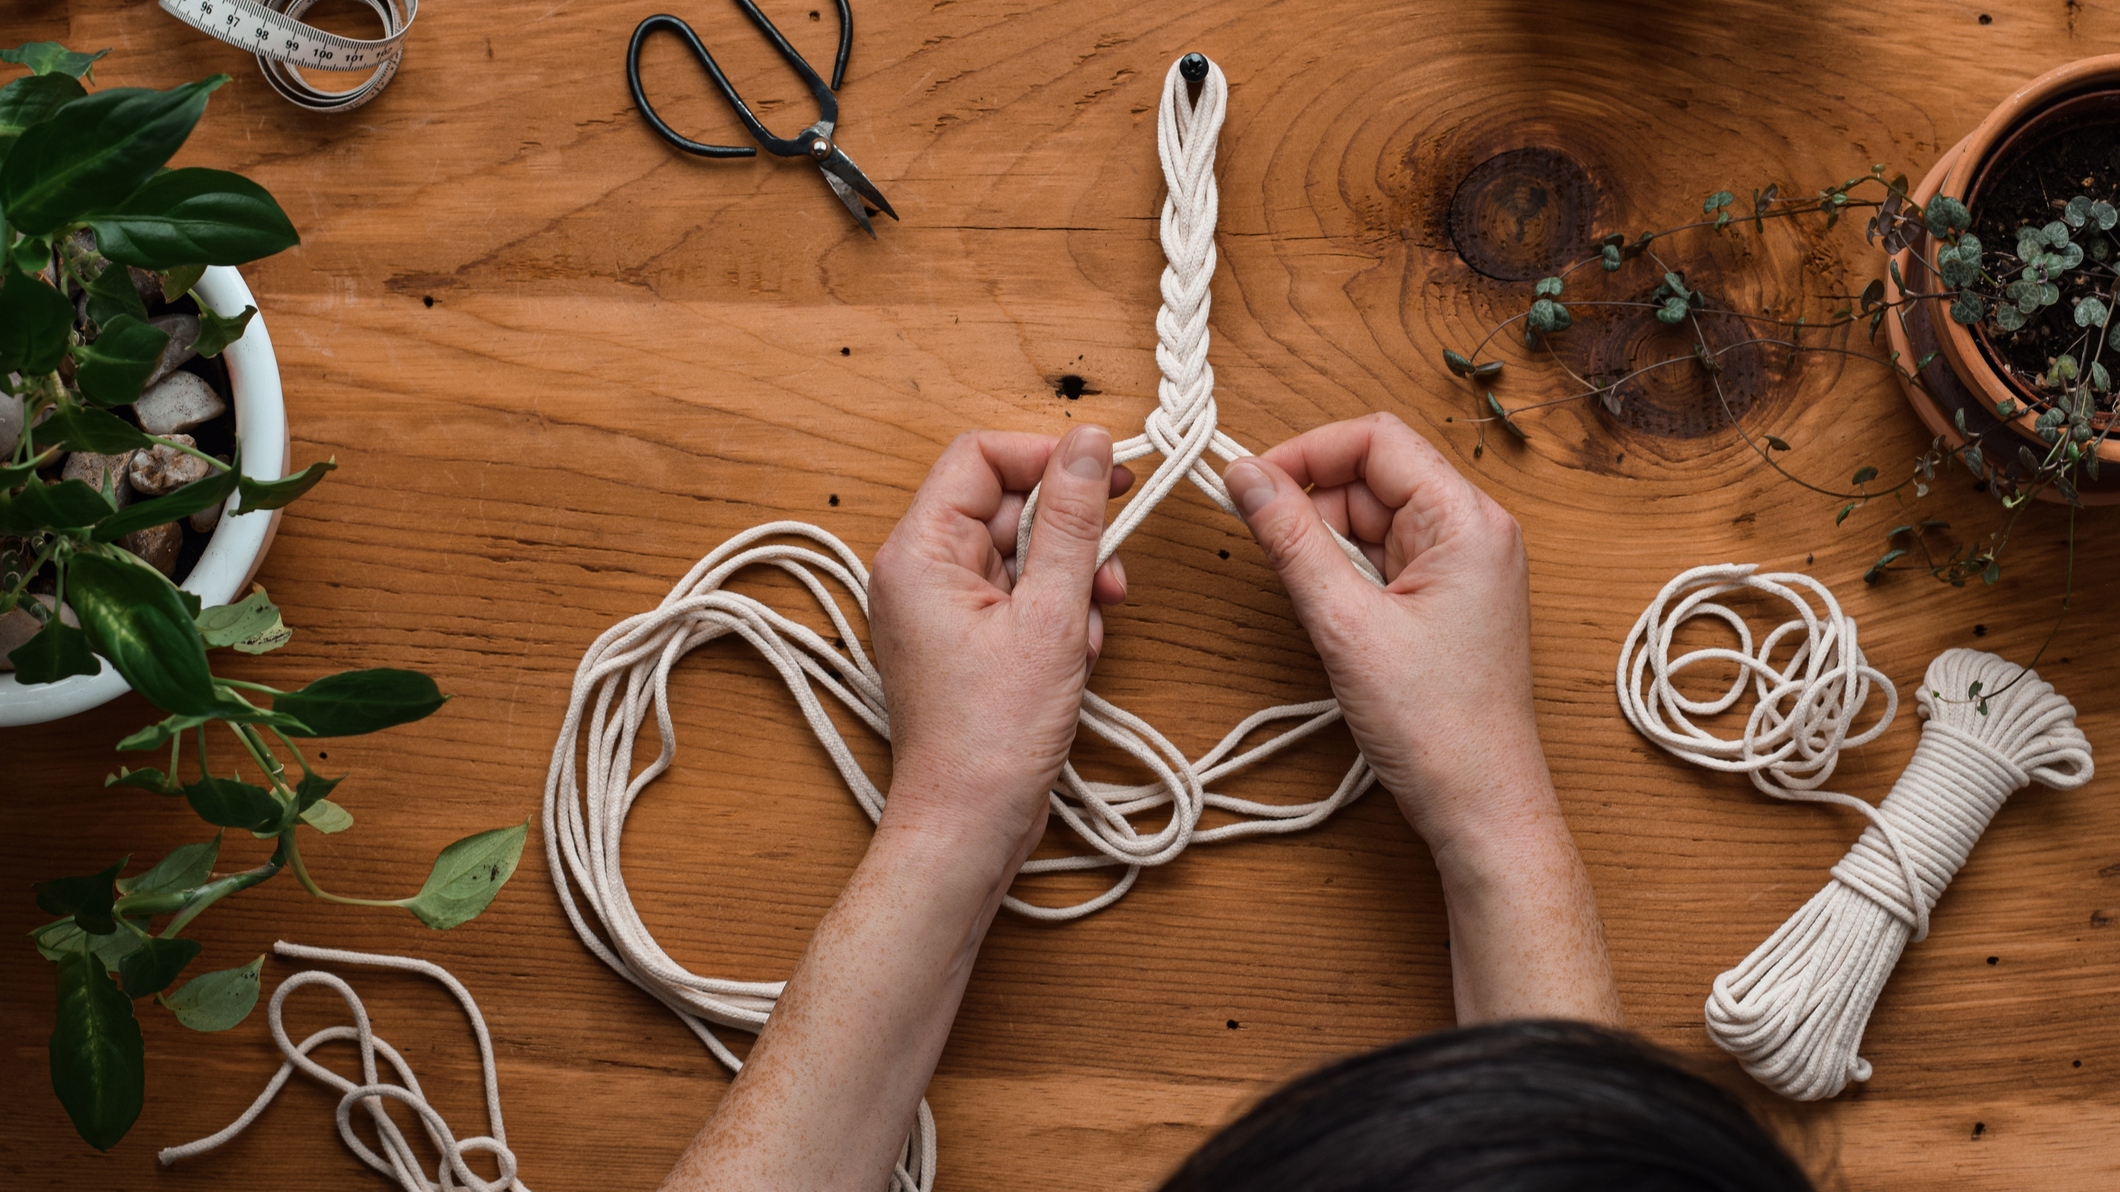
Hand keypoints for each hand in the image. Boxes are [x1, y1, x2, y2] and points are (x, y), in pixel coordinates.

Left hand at [868, 425, 1130, 871]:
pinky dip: (1057, 617)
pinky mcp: (964, 640)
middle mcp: (918, 572)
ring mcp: (940, 608)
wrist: (969, 826)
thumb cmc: (992, 737)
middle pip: (1007, 506)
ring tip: (1090, 631)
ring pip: (1022, 554)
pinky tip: (1075, 658)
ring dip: (1071, 583)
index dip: (1048, 457)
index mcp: (918, 552)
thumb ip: (1074, 522)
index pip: (980, 457)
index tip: (1107, 475)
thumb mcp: (1052, 616)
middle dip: (1071, 537)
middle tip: (1110, 575)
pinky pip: (1019, 597)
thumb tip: (1090, 446)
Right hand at [1223, 414, 1620, 1024]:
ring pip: (1370, 518)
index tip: (1248, 484)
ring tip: (1312, 604)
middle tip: (1265, 548)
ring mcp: (1462, 567)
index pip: (1375, 439)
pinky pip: (1382, 559)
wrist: (1482, 808)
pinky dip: (1344, 575)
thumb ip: (1290, 540)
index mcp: (1467, 521)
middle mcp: (1473, 531)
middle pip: (1371, 475)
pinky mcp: (1446, 600)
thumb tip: (1243, 476)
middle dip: (1310, 503)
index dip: (1305, 452)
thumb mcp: (1345, 624)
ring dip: (1325, 545)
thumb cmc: (1436, 727)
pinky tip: (1331, 616)